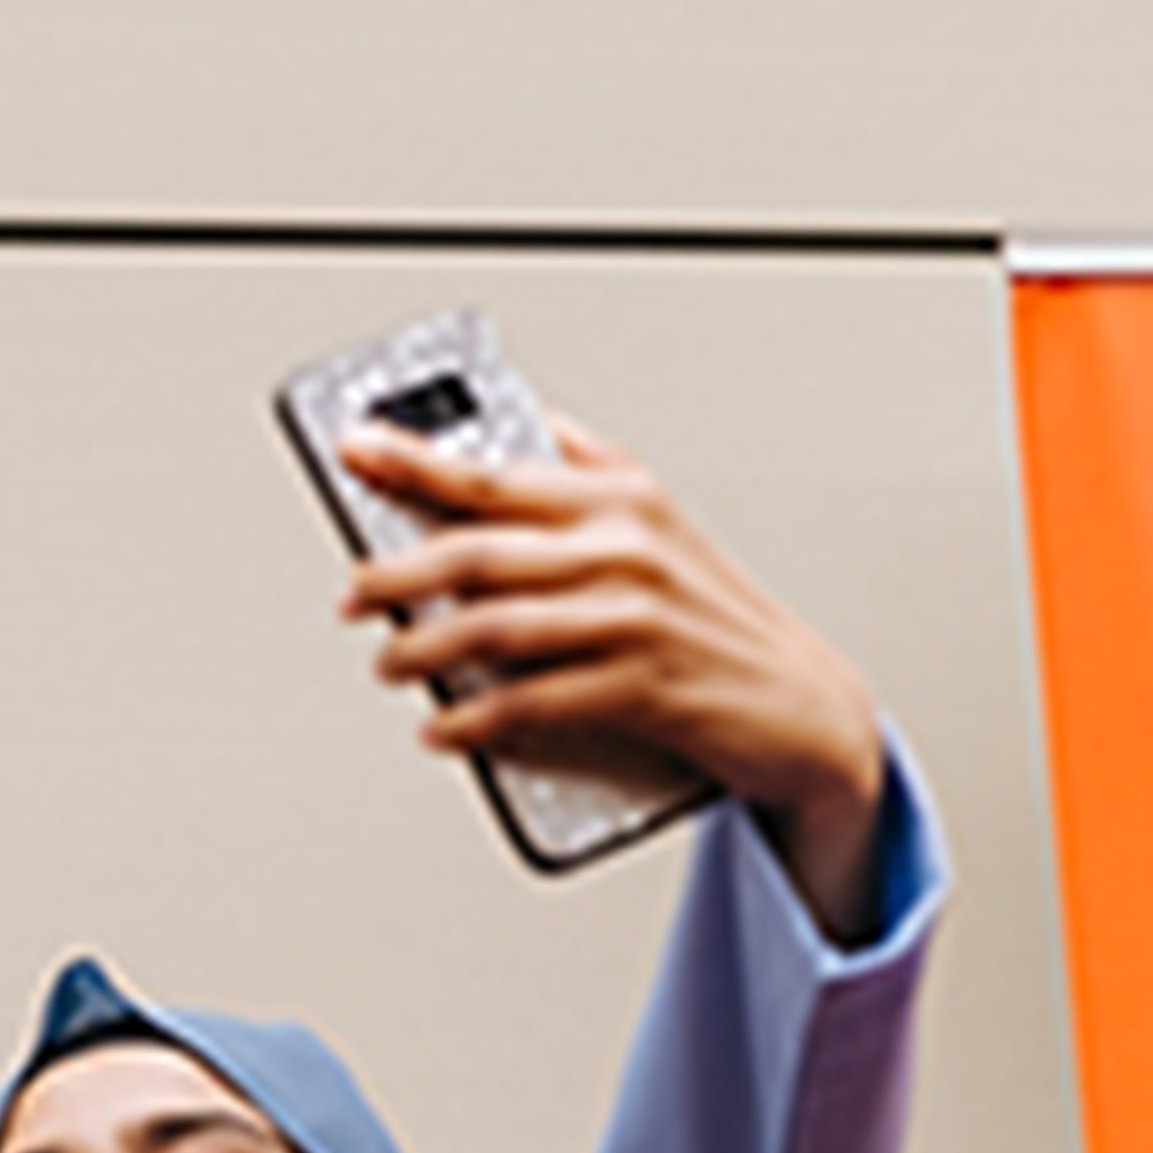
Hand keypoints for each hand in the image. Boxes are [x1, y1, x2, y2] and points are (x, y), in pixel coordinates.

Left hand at [338, 414, 886, 938]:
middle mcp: (624, 548)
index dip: (412, 457)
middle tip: (353, 594)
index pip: (493, 471)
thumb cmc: (713, 615)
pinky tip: (443, 727)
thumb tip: (526, 424)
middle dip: (396, 574)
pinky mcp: (641, 688)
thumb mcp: (659, 522)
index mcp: (620, 497)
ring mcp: (634, 619)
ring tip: (389, 662)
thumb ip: (590, 470)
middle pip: (476, 552)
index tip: (352, 446)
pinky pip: (530, 702)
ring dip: (422, 650)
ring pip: (493, 628)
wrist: (800, 703)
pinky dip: (473, 720)